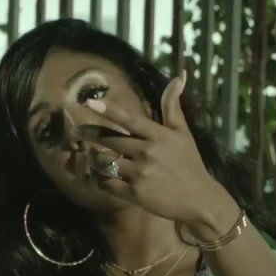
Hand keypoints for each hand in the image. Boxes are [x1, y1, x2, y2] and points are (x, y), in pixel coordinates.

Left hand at [84, 74, 237, 232]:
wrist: (199, 200)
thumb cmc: (189, 163)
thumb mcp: (183, 133)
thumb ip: (173, 106)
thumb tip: (179, 76)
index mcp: (159, 136)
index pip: (130, 120)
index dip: (109, 111)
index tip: (89, 103)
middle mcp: (148, 152)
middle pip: (111, 141)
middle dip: (91, 135)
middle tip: (77, 132)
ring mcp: (141, 173)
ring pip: (106, 163)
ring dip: (95, 159)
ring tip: (91, 157)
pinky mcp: (135, 193)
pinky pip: (108, 184)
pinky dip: (100, 180)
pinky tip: (99, 177)